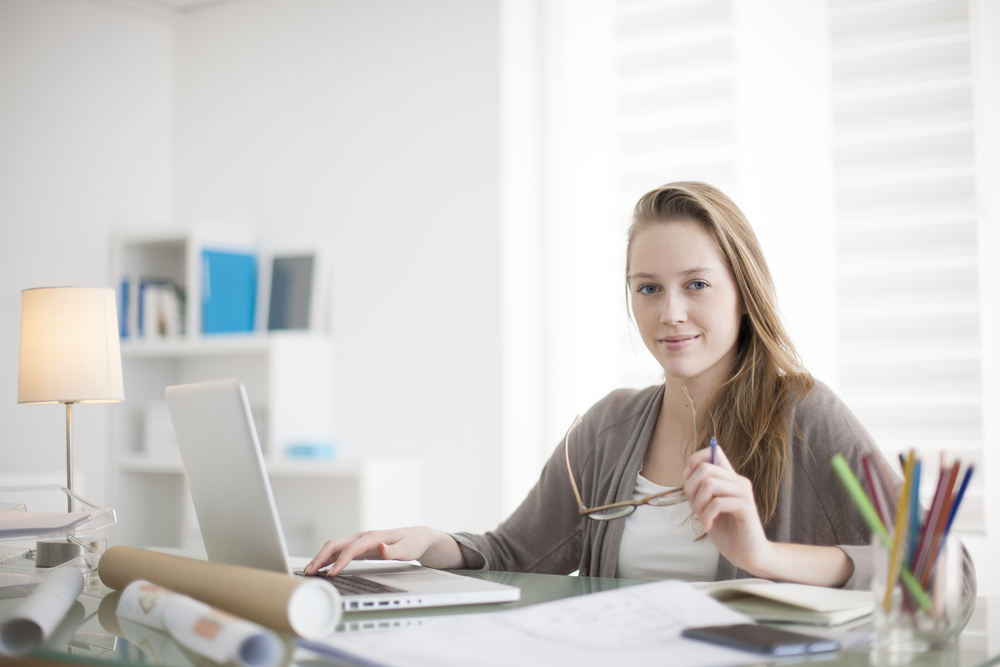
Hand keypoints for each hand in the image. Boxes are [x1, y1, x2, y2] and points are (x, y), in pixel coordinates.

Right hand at [304, 526, 465, 576]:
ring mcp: (359, 541)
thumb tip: (380, 547)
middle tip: (309, 572)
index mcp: (372, 537)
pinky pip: (339, 552)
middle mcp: (362, 537)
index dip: (340, 561)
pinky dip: (328, 559)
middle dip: (321, 557)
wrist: (414, 537)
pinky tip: (321, 567)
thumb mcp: (406, 548)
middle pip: (336, 545)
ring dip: (321, 558)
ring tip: (309, 571)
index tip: (332, 573)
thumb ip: (392, 550)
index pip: (351, 549)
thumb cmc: (411, 543)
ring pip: (334, 547)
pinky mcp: (359, 547)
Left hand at [682, 444, 769, 573]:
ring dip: (698, 503)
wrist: (747, 555)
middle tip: (695, 508)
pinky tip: (708, 526)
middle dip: (691, 488)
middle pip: (706, 468)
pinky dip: (707, 515)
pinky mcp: (746, 507)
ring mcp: (744, 493)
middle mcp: (738, 481)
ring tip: (702, 517)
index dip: (694, 460)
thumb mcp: (706, 508)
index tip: (687, 480)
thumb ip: (700, 491)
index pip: (714, 451)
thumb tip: (687, 475)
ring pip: (710, 483)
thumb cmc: (727, 532)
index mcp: (730, 479)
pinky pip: (718, 502)